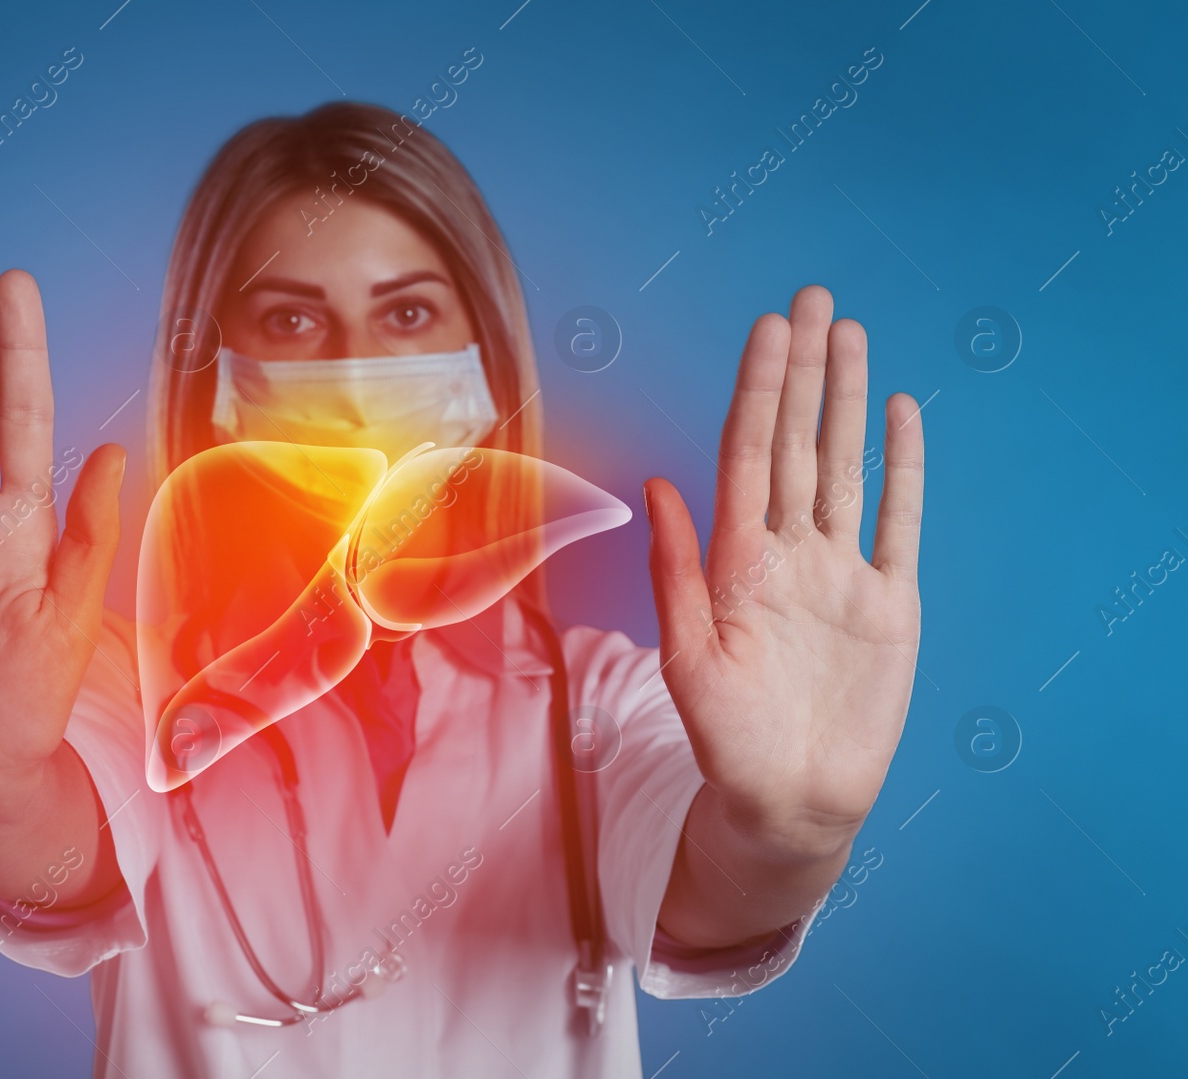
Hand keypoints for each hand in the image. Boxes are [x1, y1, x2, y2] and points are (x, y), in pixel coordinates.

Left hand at [643, 285, 922, 858]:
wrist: (790, 802)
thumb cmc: (726, 741)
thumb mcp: (689, 657)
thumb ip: (676, 570)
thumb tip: (655, 483)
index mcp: (738, 561)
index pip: (750, 455)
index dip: (760, 390)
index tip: (769, 330)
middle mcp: (790, 553)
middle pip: (800, 444)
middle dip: (805, 372)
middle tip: (814, 299)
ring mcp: (842, 573)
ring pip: (848, 468)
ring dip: (849, 402)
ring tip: (852, 336)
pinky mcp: (889, 604)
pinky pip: (900, 523)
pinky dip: (904, 470)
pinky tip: (900, 415)